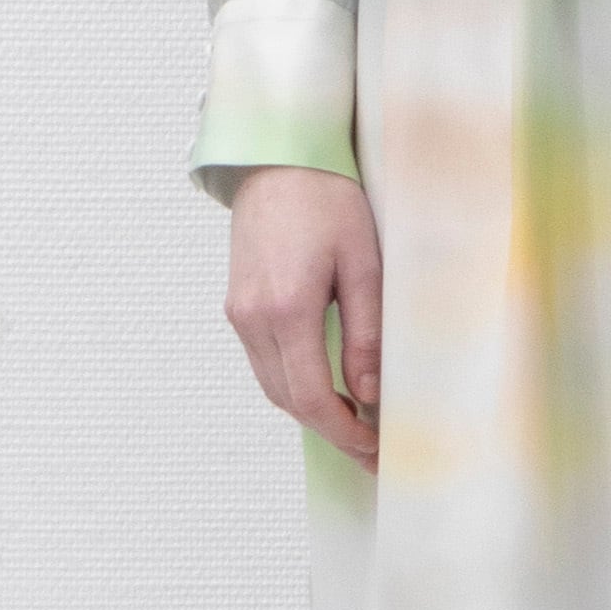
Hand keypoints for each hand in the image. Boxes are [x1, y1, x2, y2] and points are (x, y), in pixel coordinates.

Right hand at [224, 163, 383, 463]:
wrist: (278, 161)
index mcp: (287, 309)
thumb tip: (369, 393)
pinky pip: (264, 362)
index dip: (343, 431)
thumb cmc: (327, 201)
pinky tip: (324, 386)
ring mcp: (239, 314)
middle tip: (371, 448)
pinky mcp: (237, 306)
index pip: (311, 396)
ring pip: (272, 385)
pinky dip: (293, 384)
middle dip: (330, 430)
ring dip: (310, 411)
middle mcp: (253, 318)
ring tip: (354, 423)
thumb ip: (366, 333)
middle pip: (288, 399)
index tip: (373, 448)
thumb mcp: (363, 263)